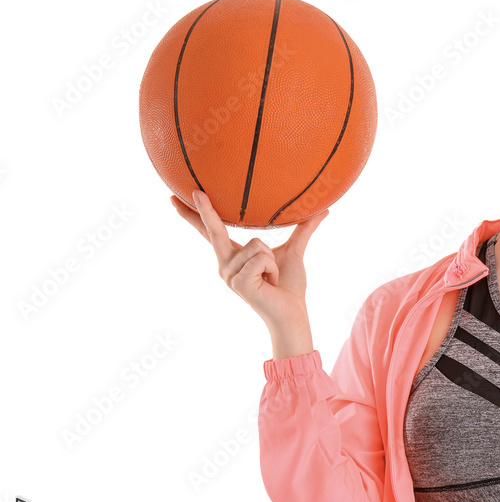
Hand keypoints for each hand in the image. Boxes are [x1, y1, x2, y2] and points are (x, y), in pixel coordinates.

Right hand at [170, 189, 328, 329]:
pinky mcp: (238, 282)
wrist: (293, 311)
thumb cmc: (289, 286)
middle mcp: (226, 265)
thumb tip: (323, 209)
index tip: (175, 197)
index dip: (193, 214)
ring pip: (257, 244)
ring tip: (272, 277)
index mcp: (234, 256)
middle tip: (196, 190)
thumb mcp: (294, 251)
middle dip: (205, 210)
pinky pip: (261, 257)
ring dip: (273, 260)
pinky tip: (270, 283)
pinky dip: (273, 268)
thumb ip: (304, 229)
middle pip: (215, 230)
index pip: (210, 231)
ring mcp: (230, 274)